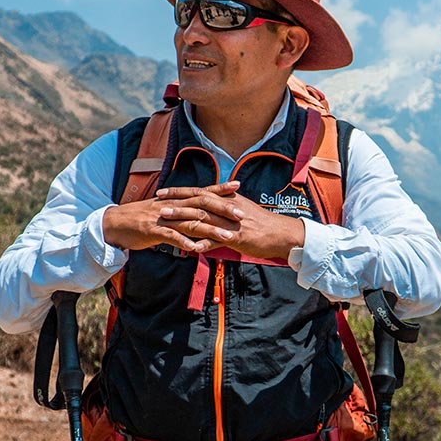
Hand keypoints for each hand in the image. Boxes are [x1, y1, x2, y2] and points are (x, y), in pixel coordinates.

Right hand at [103, 181, 243, 252]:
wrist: (115, 224)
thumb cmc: (142, 220)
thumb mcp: (164, 212)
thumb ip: (183, 213)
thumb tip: (200, 216)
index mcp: (176, 200)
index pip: (202, 191)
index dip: (220, 188)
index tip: (238, 185)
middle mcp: (172, 206)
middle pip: (201, 205)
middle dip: (222, 209)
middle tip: (241, 215)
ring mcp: (163, 218)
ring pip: (190, 222)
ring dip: (210, 230)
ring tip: (227, 236)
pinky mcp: (153, 231)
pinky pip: (171, 237)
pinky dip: (185, 243)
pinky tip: (197, 250)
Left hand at [155, 187, 305, 259]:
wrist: (282, 233)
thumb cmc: (262, 223)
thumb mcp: (242, 209)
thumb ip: (224, 207)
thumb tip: (209, 205)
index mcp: (228, 199)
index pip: (200, 192)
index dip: (179, 192)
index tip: (162, 192)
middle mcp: (228, 208)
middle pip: (198, 203)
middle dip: (176, 203)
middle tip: (158, 205)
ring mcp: (232, 223)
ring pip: (204, 219)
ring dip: (183, 220)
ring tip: (166, 222)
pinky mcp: (238, 238)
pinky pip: (218, 240)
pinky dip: (203, 243)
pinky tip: (189, 248)